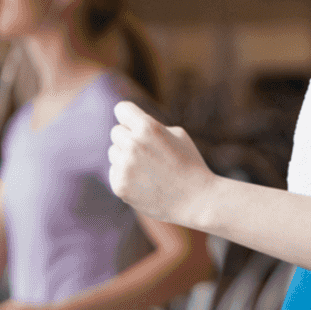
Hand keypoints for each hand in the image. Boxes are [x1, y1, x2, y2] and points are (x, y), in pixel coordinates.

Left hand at [108, 101, 214, 223]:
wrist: (197, 200)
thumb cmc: (189, 164)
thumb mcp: (177, 135)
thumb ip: (151, 127)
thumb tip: (128, 126)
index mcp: (148, 127)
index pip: (122, 109)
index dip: (129, 116)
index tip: (134, 124)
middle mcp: (133, 144)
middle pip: (116, 132)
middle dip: (129, 139)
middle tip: (149, 153)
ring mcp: (125, 166)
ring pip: (113, 152)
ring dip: (125, 158)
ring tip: (149, 170)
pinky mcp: (120, 185)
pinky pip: (114, 172)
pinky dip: (126, 176)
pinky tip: (145, 183)